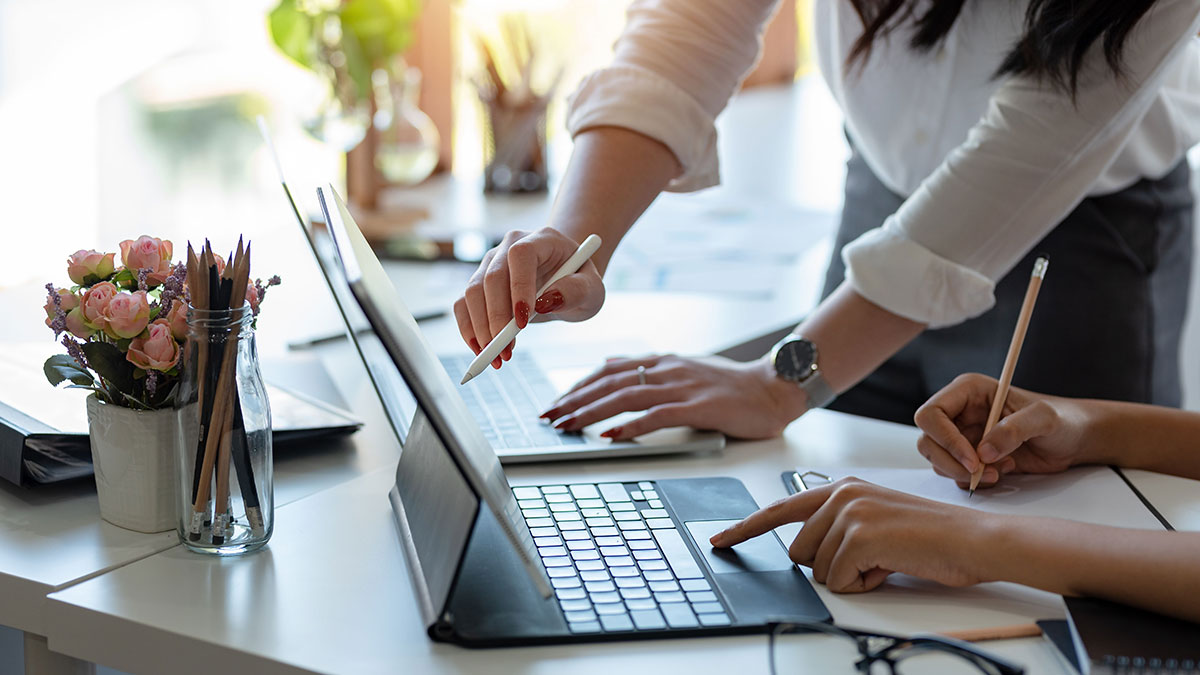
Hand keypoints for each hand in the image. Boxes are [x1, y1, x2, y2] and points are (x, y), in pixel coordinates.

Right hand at [453, 228, 604, 366]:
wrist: (566, 278)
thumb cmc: (580, 281)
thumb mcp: (592, 289)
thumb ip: (575, 291)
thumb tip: (545, 301)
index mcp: (542, 239)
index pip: (521, 255)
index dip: (519, 287)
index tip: (523, 323)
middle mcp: (511, 246)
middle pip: (491, 277)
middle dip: (496, 319)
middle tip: (506, 351)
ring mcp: (491, 263)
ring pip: (472, 292)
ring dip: (481, 329)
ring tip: (499, 357)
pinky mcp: (480, 283)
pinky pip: (463, 304)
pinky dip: (469, 329)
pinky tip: (482, 350)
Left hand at [541, 354, 806, 439]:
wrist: (774, 388)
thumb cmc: (732, 386)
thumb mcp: (685, 371)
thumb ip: (651, 371)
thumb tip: (615, 367)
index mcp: (663, 361)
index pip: (610, 370)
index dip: (579, 385)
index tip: (557, 401)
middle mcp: (668, 369)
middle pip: (610, 382)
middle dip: (574, 399)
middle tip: (549, 416)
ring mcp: (682, 387)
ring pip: (626, 396)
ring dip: (591, 412)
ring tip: (567, 426)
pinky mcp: (699, 407)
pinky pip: (657, 415)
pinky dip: (630, 426)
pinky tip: (610, 435)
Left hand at [710, 478, 994, 591]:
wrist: (973, 540)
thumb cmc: (931, 537)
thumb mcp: (875, 522)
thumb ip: (838, 529)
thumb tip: (807, 555)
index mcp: (841, 488)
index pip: (780, 509)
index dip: (746, 528)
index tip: (720, 540)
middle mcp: (840, 493)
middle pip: (798, 552)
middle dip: (830, 566)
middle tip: (873, 558)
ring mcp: (848, 512)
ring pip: (818, 569)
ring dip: (851, 576)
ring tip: (886, 559)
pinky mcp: (859, 535)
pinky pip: (838, 580)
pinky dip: (864, 584)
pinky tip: (890, 566)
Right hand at [913, 373, 1090, 489]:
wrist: (1073, 440)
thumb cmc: (1062, 419)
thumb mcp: (1044, 418)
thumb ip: (1014, 430)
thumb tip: (983, 452)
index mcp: (968, 392)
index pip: (931, 414)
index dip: (945, 439)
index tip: (973, 459)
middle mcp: (959, 412)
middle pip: (928, 440)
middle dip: (951, 462)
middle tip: (982, 472)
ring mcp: (962, 436)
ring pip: (937, 460)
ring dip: (965, 474)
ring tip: (1000, 470)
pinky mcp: (969, 456)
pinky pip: (954, 474)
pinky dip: (974, 481)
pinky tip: (1002, 472)